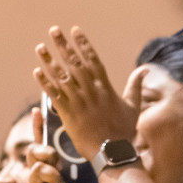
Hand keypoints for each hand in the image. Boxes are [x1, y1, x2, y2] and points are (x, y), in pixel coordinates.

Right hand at [21, 108, 94, 182]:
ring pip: (37, 169)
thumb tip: (102, 153)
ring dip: (53, 177)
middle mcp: (38, 174)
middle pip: (34, 150)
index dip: (39, 126)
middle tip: (57, 160)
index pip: (42, 142)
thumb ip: (87, 170)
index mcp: (51, 166)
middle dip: (46, 151)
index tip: (39, 109)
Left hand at [34, 27, 137, 161]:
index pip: (92, 59)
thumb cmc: (124, 130)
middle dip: (63, 45)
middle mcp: (90, 90)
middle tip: (54, 30)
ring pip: (61, 76)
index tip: (75, 30)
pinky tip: (36, 72)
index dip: (83, 44)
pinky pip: (53, 94)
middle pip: (74, 63)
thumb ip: (135, 85)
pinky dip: (44, 83)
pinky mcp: (68, 113)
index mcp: (105, 86)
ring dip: (49, 61)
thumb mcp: (133, 106)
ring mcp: (78, 101)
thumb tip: (145, 69)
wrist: (112, 151)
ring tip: (41, 47)